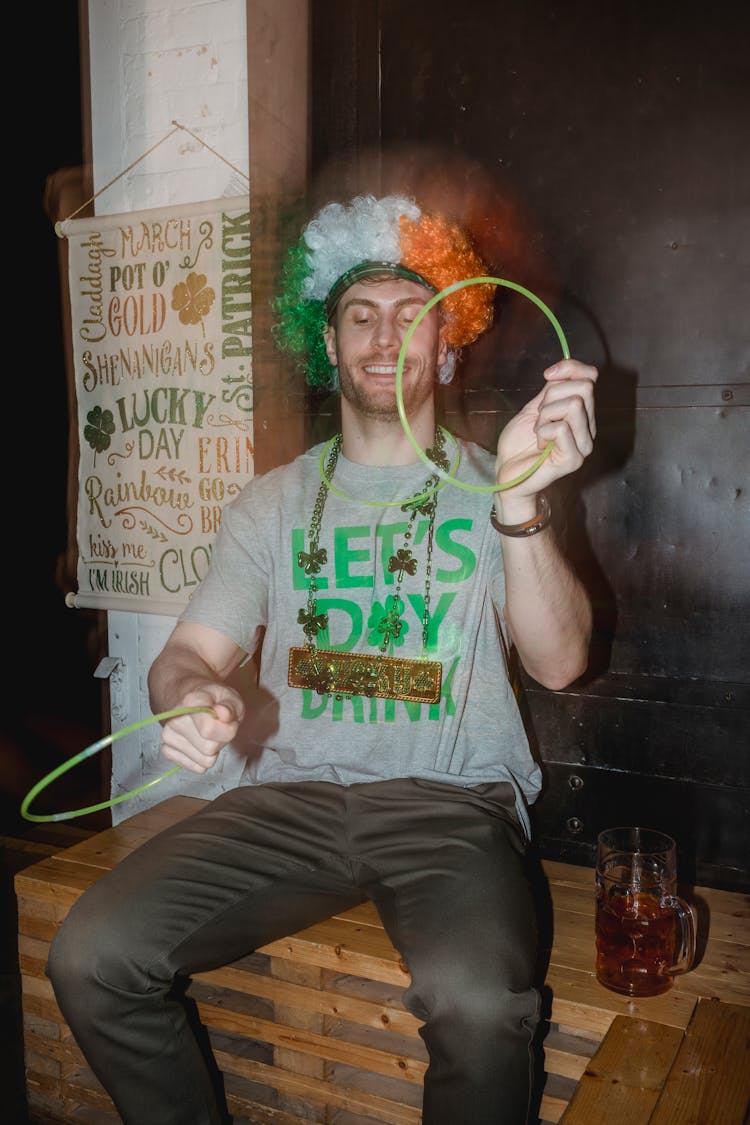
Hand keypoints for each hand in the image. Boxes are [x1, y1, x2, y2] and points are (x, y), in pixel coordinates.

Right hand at [159, 686, 243, 773]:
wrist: (195, 706)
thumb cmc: (214, 703)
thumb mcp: (231, 698)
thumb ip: (231, 706)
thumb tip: (223, 713)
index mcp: (191, 701)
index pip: (209, 729)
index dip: (226, 729)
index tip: (225, 719)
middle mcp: (175, 718)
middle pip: (210, 748)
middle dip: (221, 741)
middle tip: (219, 728)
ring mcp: (168, 735)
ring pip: (205, 760)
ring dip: (213, 751)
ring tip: (210, 735)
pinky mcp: (167, 750)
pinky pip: (198, 768)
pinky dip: (203, 759)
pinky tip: (201, 743)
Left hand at [495, 359, 596, 500]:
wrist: (507, 472)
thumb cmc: (519, 444)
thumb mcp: (535, 408)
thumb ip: (551, 390)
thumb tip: (563, 368)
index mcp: (583, 414)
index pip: (590, 377)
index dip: (569, 368)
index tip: (546, 376)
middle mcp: (589, 428)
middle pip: (584, 387)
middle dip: (552, 396)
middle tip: (539, 416)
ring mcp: (584, 445)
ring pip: (573, 405)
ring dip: (545, 415)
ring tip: (538, 432)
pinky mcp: (574, 459)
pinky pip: (561, 428)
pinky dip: (543, 431)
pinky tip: (540, 445)